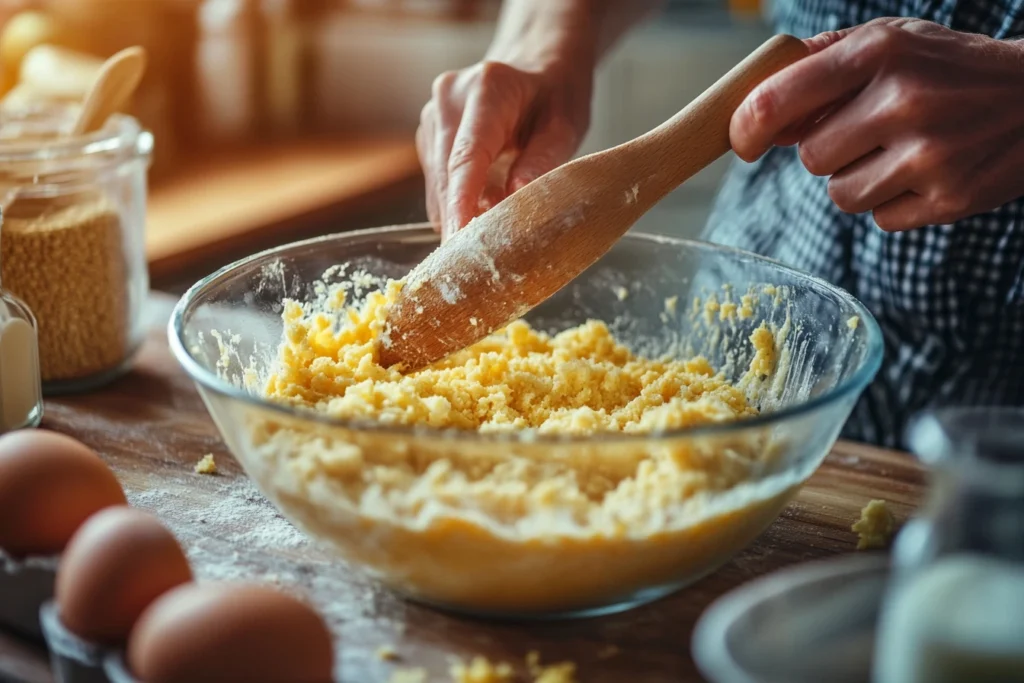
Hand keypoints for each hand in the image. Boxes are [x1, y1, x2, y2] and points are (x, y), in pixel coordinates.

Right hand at [416, 59, 591, 238]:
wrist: (535, 68)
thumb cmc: (555, 96)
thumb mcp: (565, 126)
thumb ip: (543, 160)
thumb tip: (515, 198)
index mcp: (488, 90)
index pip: (467, 156)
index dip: (461, 202)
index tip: (459, 239)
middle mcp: (450, 99)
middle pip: (445, 174)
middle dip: (459, 218)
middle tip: (479, 261)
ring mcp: (432, 117)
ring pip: (437, 183)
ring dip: (458, 212)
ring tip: (488, 234)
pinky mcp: (428, 136)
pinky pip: (436, 182)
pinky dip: (456, 202)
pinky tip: (480, 210)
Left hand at [731, 18, 1023, 230]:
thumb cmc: (948, 68)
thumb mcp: (890, 42)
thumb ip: (818, 67)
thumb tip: (756, 112)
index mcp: (880, 52)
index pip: (777, 99)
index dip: (747, 128)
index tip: (743, 142)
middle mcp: (904, 101)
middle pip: (811, 158)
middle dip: (826, 151)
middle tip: (864, 134)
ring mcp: (929, 155)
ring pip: (841, 196)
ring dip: (857, 181)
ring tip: (899, 152)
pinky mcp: (950, 199)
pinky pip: (880, 220)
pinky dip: (892, 204)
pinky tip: (924, 174)